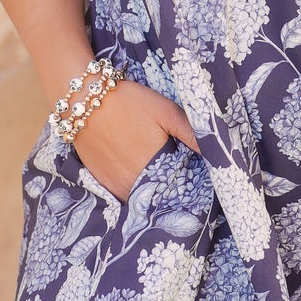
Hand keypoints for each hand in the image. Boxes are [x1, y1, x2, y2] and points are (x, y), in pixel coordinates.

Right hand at [70, 80, 199, 200]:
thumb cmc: (129, 102)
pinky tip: (140, 179)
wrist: (83, 101)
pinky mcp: (102, 183)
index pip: (182, 189)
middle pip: (161, 197)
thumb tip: (218, 153)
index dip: (190, 185)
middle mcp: (137, 183)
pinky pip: (124, 196)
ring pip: (143, 199)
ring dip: (153, 194)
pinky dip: (134, 192)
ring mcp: (117, 185)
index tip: (197, 179)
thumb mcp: (167, 111)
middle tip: (179, 179)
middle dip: (172, 192)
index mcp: (157, 168)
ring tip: (161, 180)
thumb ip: (193, 134)